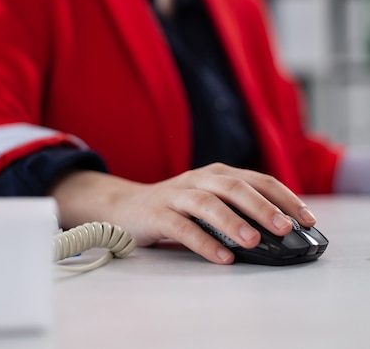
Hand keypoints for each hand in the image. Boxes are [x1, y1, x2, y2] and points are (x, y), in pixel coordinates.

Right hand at [50, 163, 316, 264]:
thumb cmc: (176, 207)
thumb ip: (238, 210)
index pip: (257, 179)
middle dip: (262, 206)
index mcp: (218, 174)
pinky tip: (221, 257)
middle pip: (235, 187)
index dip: (284, 196)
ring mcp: (177, 195)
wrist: (125, 206)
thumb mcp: (210, 201)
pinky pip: (182, 227)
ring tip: (254, 242)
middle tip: (285, 227)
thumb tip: (279, 233)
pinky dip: (203, 242)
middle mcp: (200, 179)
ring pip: (208, 203)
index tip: (307, 219)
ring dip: (233, 221)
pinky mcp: (158, 214)